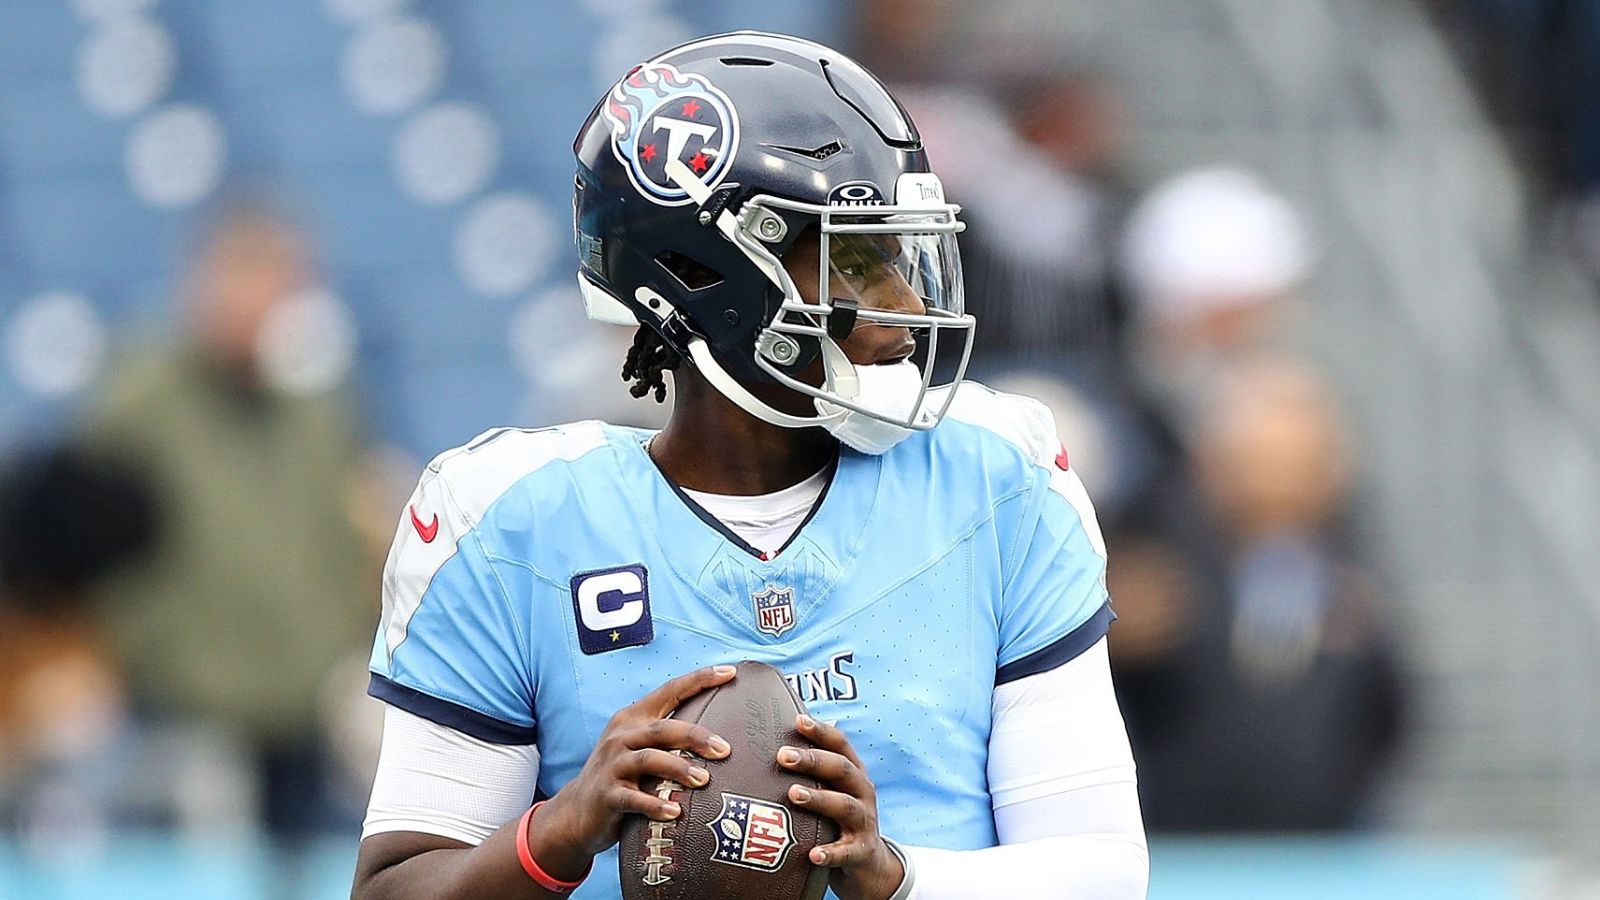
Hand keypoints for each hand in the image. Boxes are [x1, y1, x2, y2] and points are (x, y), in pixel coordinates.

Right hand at [533, 665, 735, 874]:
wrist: (577, 812)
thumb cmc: (622, 777)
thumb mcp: (640, 748)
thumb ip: (670, 738)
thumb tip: (722, 736)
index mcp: (633, 718)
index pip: (670, 691)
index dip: (699, 679)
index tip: (730, 672)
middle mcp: (621, 737)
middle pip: (663, 728)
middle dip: (696, 736)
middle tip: (725, 750)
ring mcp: (612, 765)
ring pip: (649, 759)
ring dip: (679, 768)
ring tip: (704, 780)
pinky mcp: (606, 795)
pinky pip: (633, 799)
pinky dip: (655, 804)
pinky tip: (675, 811)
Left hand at [778, 715, 903, 899]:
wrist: (869, 864)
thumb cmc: (839, 819)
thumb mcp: (833, 791)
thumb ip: (813, 771)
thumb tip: (777, 742)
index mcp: (853, 774)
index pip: (841, 745)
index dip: (821, 732)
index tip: (798, 721)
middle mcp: (862, 793)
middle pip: (841, 770)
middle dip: (814, 760)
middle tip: (783, 756)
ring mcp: (864, 822)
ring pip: (845, 806)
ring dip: (820, 798)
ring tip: (793, 794)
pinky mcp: (862, 852)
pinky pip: (847, 852)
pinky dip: (831, 853)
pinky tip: (813, 854)